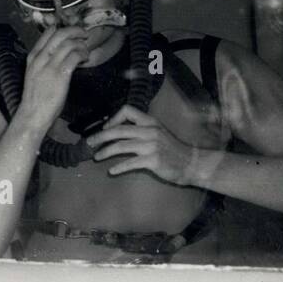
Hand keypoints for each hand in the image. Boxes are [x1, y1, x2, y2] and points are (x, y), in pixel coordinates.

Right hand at [16, 26, 88, 133]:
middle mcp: (40, 58)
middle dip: (75, 31)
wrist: (33, 114)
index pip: (47, 34)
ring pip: (69, 44)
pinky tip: (85, 59)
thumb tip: (61, 53)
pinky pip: (75, 56)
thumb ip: (45, 62)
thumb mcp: (35, 74)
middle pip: (60, 35)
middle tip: (84, 34)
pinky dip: (83, 54)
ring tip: (86, 51)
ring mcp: (50, 66)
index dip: (61, 29)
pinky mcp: (61, 74)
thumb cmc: (36, 97)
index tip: (71, 31)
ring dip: (81, 45)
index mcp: (33, 57)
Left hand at [86, 105, 200, 184]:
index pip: (127, 110)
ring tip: (97, 157)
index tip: (106, 128)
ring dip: (105, 152)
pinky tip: (112, 171)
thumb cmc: (173, 149)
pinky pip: (130, 163)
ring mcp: (151, 145)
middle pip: (118, 129)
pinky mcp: (152, 160)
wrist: (192, 163)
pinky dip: (118, 167)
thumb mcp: (158, 133)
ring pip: (120, 146)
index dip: (113, 118)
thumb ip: (142, 130)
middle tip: (90, 142)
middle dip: (101, 136)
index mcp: (150, 122)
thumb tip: (119, 132)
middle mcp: (149, 131)